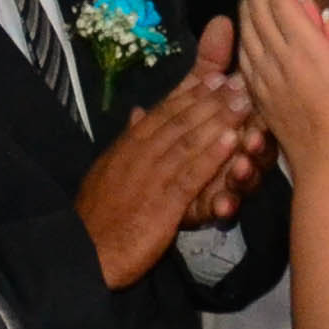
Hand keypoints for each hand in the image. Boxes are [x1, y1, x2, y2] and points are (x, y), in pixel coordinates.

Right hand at [72, 73, 252, 289]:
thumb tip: (138, 112)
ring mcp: (151, 177)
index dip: (191, 94)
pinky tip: (232, 143)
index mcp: (128, 146)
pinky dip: (211, 157)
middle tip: (240, 82)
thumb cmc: (99, 214)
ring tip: (243, 104)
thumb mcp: (108, 170)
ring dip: (218, 122)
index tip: (216, 77)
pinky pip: (190, 176)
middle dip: (212, 100)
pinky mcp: (162, 204)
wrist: (85, 251)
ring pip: (188, 142)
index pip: (164, 113)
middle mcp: (139, 154)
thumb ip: (128, 141)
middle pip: (180, 120)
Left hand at [227, 0, 328, 179]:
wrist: (328, 164)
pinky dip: (243, 27)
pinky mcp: (257, 92)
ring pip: (246, 27)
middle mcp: (280, 59)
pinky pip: (244, 51)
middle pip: (256, 6)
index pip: (282, 0)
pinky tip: (246, 18)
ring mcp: (264, 76)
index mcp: (308, 51)